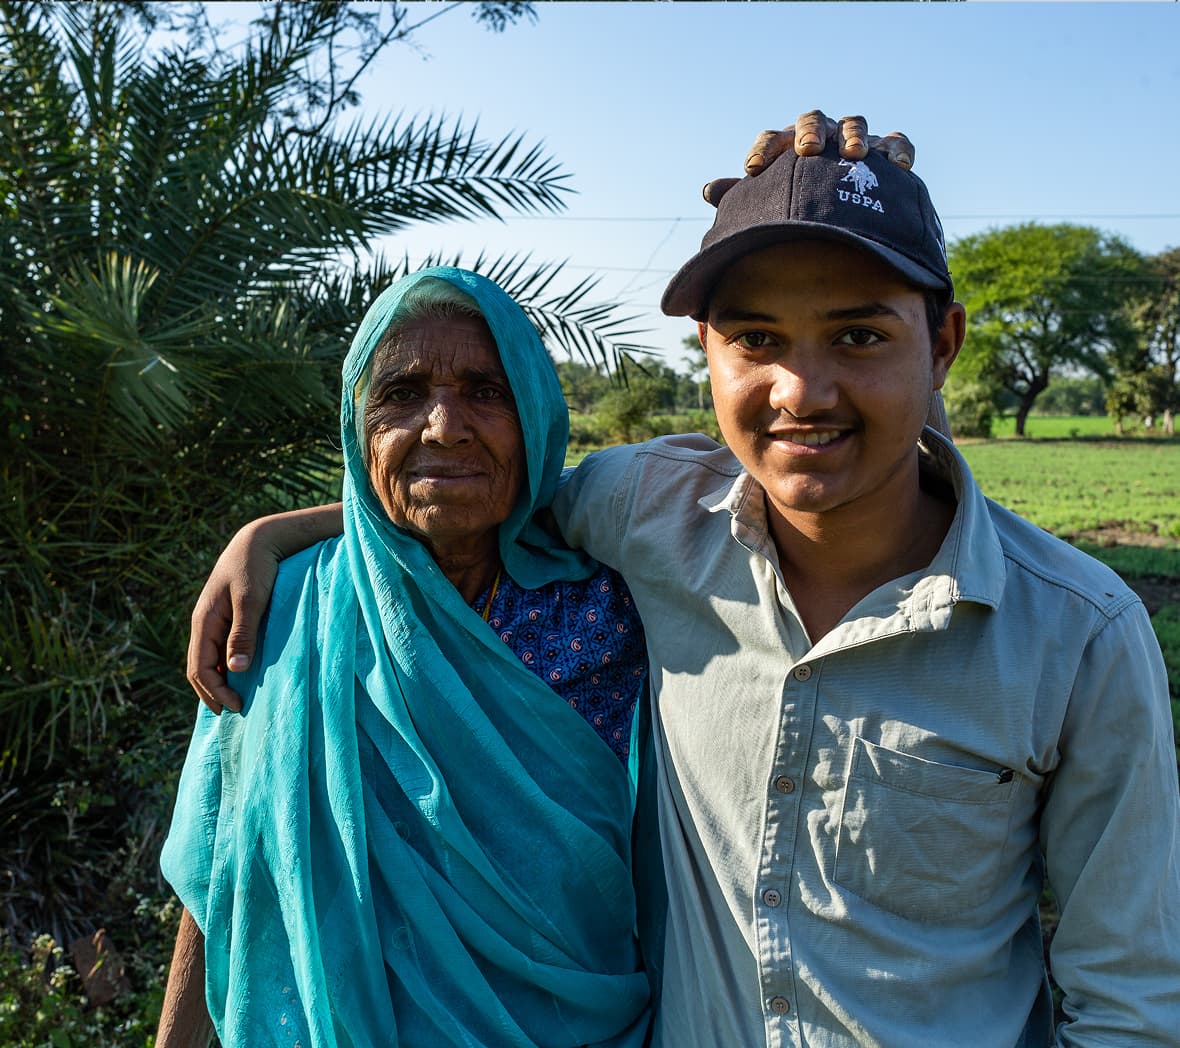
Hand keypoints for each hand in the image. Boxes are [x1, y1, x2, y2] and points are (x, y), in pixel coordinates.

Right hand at [186, 520, 279, 714]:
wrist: (259, 540)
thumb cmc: (256, 566)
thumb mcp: (251, 599)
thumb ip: (244, 632)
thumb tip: (234, 670)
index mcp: (204, 622)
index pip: (199, 668)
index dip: (215, 691)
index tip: (237, 708)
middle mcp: (204, 624)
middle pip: (200, 668)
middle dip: (213, 692)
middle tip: (235, 712)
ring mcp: (214, 621)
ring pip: (209, 659)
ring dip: (220, 680)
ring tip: (237, 699)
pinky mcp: (227, 617)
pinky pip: (221, 648)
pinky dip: (227, 666)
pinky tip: (241, 674)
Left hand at [704, 109, 916, 205]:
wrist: (842, 226)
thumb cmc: (795, 214)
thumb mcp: (767, 208)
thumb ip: (739, 198)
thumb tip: (709, 189)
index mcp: (788, 148)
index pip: (772, 138)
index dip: (762, 150)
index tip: (753, 171)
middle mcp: (821, 138)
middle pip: (813, 120)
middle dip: (809, 132)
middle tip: (807, 151)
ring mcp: (853, 142)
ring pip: (853, 123)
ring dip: (853, 135)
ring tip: (853, 155)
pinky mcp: (886, 153)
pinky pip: (896, 141)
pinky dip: (898, 150)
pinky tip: (898, 167)